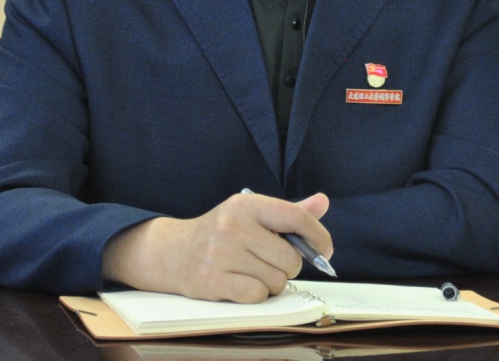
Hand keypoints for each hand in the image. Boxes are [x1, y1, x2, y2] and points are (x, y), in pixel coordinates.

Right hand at [102, 191, 331, 301]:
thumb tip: (323, 202)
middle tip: (270, 261)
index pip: (295, 216)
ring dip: (272, 282)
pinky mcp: (214, 281)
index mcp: (246, 205)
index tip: (325, 250)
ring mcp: (222, 254)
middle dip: (288, 266)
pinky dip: (256, 294)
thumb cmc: (221, 232)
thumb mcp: (251, 213)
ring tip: (252, 271)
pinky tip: (241, 283)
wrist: (173, 252)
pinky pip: (258, 295)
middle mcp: (233, 226)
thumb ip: (289, 211)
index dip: (318, 236)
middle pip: (291, 258)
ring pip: (277, 280)